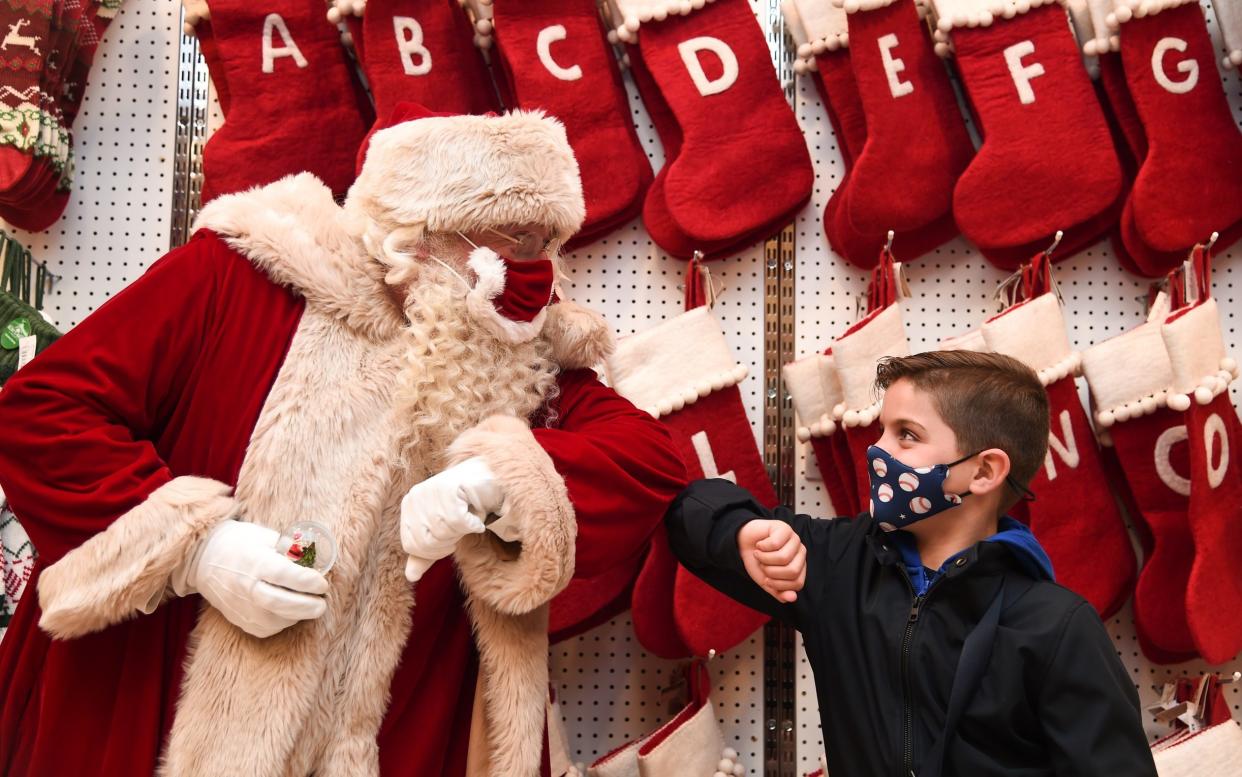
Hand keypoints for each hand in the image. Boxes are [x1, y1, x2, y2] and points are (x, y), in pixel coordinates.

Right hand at [172, 520, 328, 637]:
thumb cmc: (241, 544)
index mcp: (255, 562)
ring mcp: (242, 607)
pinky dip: (283, 622)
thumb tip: (318, 560)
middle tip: (322, 603)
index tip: (322, 583)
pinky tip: (289, 612)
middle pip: (281, 603)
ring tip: (309, 606)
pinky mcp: (240, 620)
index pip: (285, 575)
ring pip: (276, 620)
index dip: (308, 581)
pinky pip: (268, 628)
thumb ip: (292, 550)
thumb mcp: (266, 537)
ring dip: (298, 615)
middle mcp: (247, 587)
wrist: (205, 559)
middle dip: (308, 606)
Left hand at [400, 457, 503, 581]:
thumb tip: (410, 576)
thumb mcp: (443, 533)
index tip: (450, 540)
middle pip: (425, 542)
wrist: (488, 480)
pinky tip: (476, 516)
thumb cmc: (464, 506)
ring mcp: (430, 490)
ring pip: (442, 532)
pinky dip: (473, 524)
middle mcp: (415, 496)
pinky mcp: (449, 488)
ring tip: (468, 519)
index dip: (434, 551)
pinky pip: (458, 521)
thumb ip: (426, 554)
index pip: (412, 547)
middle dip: (448, 542)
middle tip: (460, 528)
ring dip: (461, 531)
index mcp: (408, 506)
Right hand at [737, 519, 806, 602]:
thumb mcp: (766, 582)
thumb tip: (792, 598)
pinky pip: (775, 543)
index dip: (778, 585)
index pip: (797, 583)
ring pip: (783, 557)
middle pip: (792, 571)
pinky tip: (760, 544)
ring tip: (759, 554)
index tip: (766, 579)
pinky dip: (762, 547)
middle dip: (771, 571)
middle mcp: (800, 553)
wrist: (742, 544)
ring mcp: (794, 539)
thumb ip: (779, 592)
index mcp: (800, 567)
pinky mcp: (784, 528)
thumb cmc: (757, 562)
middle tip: (762, 565)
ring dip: (764, 558)